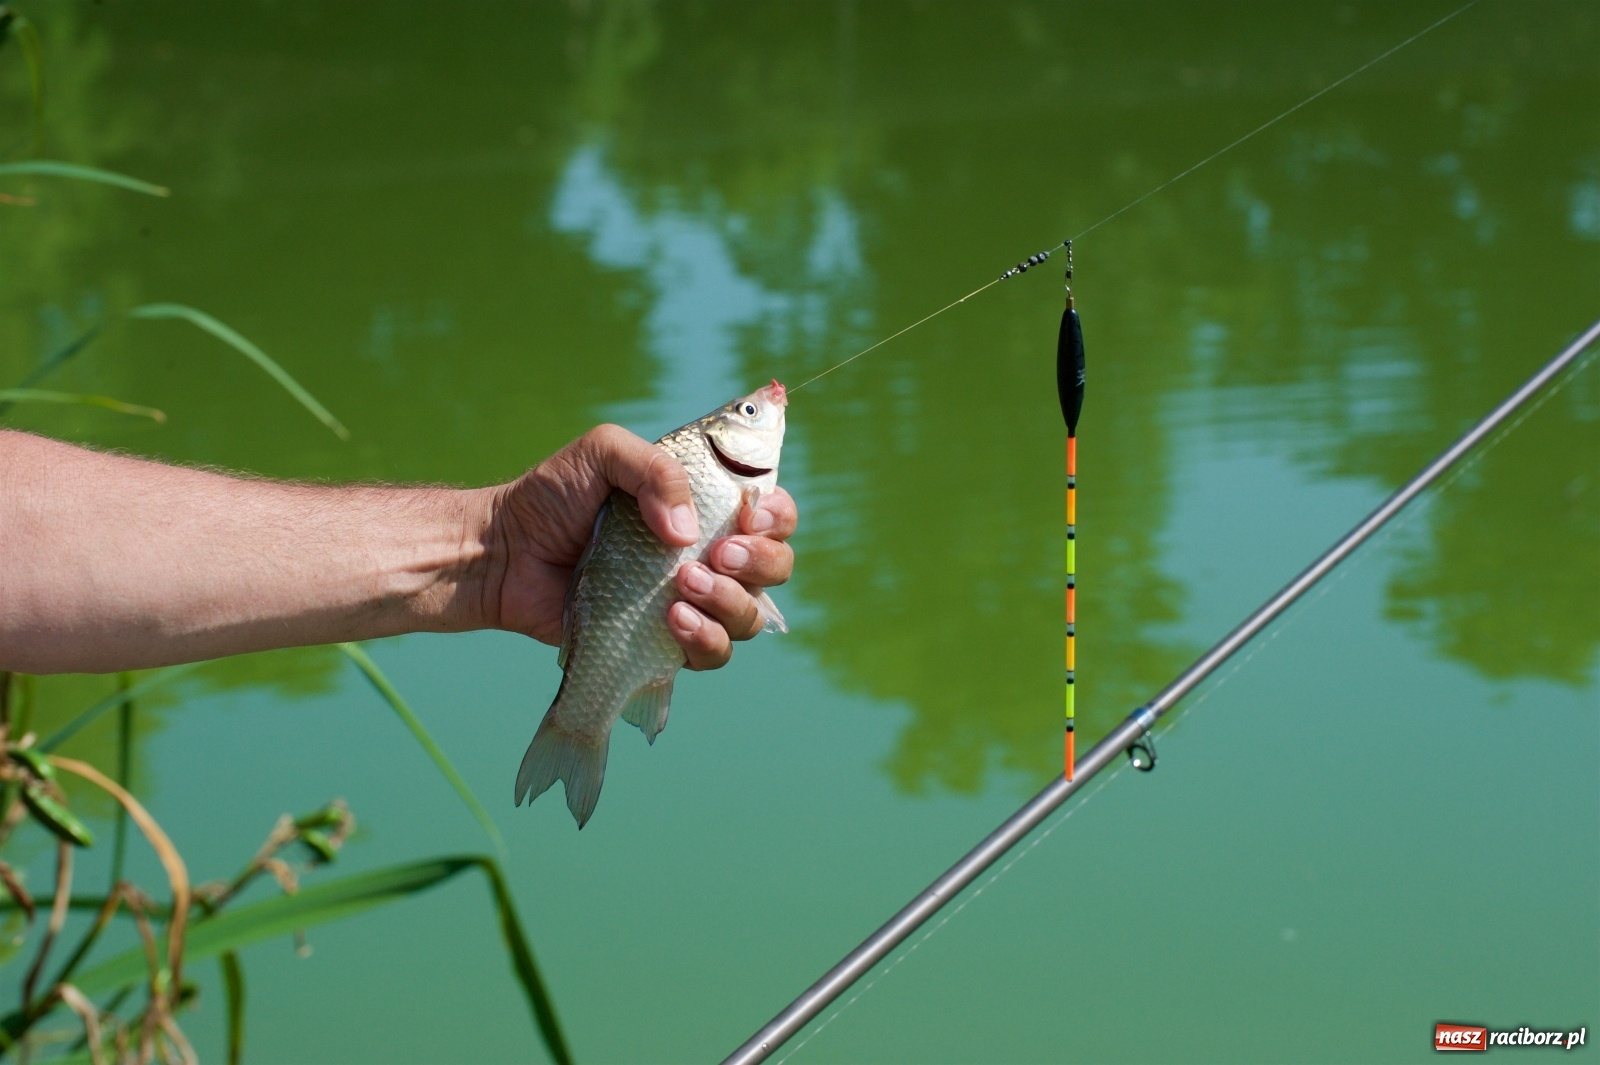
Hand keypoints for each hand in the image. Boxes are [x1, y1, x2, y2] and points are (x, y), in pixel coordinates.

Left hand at [483, 424, 795, 668]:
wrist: (506, 553)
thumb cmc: (553, 497)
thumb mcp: (604, 451)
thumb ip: (655, 468)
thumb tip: (688, 534)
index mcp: (705, 506)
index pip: (772, 513)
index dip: (778, 516)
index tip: (751, 513)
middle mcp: (708, 554)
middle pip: (776, 567)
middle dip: (761, 560)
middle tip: (718, 552)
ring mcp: (690, 601)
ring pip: (752, 616)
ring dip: (731, 601)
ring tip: (684, 585)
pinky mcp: (665, 642)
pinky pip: (714, 653)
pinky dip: (705, 638)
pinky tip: (671, 619)